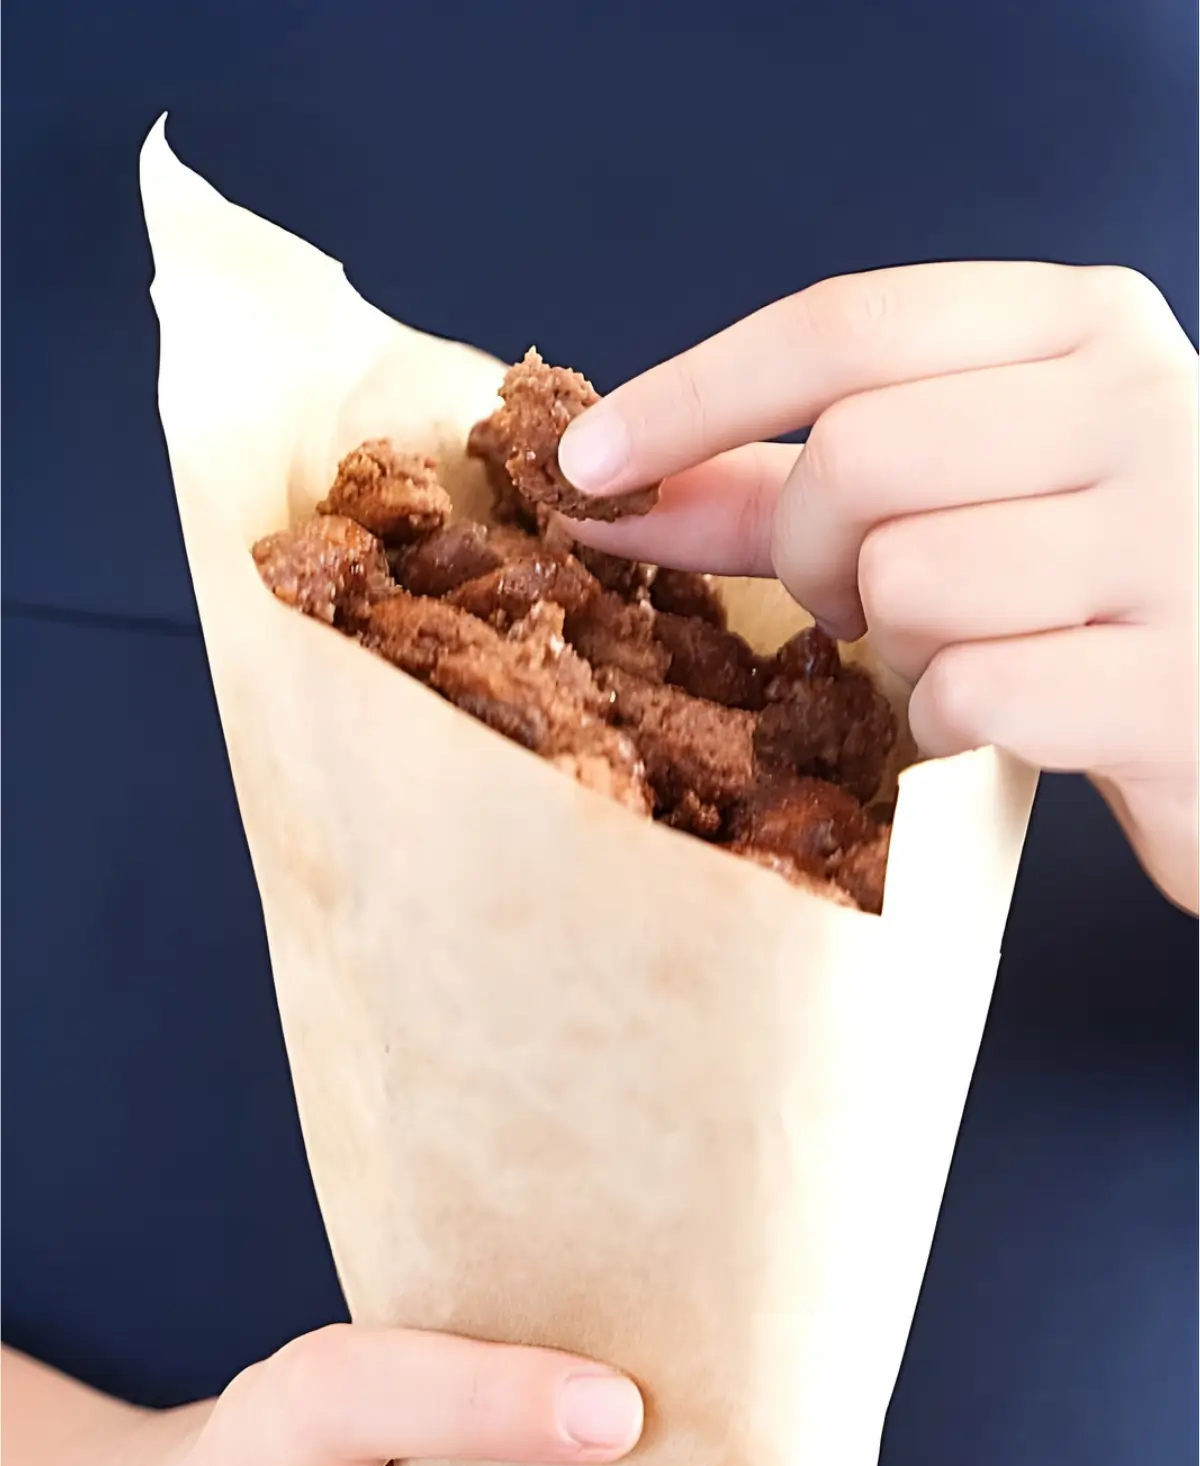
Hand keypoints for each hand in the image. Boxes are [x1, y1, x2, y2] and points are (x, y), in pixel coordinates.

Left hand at [558, 262, 1198, 910]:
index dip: (692, 395)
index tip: (586, 465)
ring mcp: (1179, 541)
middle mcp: (1146, 403)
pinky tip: (1016, 713)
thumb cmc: (1087, 590)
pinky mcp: (1177, 684)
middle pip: (857, 458)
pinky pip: (967, 693)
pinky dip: (951, 723)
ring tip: (970, 647)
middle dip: (811, 552)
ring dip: (894, 644)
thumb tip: (611, 488)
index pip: (846, 324)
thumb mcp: (967, 493)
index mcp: (1087, 325)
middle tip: (854, 601)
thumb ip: (791, 484)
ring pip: (907, 581)